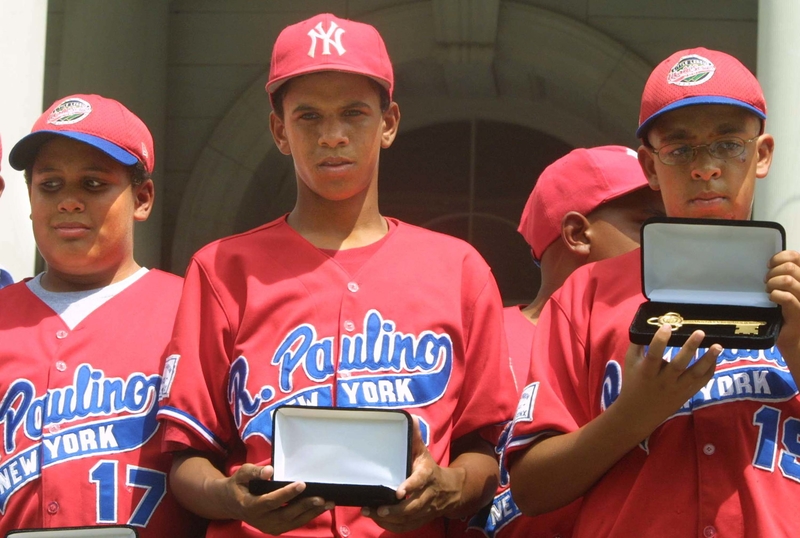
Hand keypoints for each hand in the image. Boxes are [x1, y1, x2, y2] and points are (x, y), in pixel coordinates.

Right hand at [226, 464, 332, 533]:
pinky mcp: (275, 529)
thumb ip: (254, 472)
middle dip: (304, 506)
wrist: (231, 503)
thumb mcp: (241, 474)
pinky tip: (321, 508)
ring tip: (328, 504)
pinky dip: (308, 516)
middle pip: (285, 515)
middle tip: (321, 498)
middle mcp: (260, 520)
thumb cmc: (239, 485)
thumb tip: (270, 471)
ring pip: (292, 522)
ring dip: (311, 514)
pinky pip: (293, 524)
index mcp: (250, 506)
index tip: (302, 484)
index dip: (286, 494)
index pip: (270, 501)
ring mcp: (268, 527)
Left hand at [361, 418, 463, 532]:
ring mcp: (425, 509)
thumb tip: (411, 418)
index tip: (398, 492)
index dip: (410, 487)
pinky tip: (379, 521)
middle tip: (377, 509)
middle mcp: (428, 494)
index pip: (420, 481)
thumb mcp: (423, 452)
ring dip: (390, 519)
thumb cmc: (430, 468)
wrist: (451, 490)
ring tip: (371, 513)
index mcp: (428, 475)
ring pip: (409, 518)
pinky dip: (393, 527)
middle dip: (395, 510)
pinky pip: (407, 527)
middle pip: (413, 506)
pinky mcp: (421, 519)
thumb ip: (415, 438)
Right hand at [614, 324, 719, 440]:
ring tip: (718, 345)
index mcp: (647, 372)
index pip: (654, 355)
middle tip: (700, 332)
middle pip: (679, 364)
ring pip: (695, 374)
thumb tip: (648, 324)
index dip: (660, 340)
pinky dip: (710, 369)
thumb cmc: (633, 383)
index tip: (667, 326)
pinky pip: (702, 382)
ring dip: (708, 359)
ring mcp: (677, 389)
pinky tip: (714, 358)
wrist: (637, 414)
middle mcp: (663, 381)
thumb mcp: (630, 363)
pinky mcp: (687, 394)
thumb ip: (638, 344)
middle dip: (690, 347)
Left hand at [766, 250, 799, 364]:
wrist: (793, 338)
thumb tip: (769, 264)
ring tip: (768, 290)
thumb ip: (783, 275)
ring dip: (773, 283)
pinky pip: (786, 297)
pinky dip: (775, 295)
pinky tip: (771, 298)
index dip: (781, 257)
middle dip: (773, 272)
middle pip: (791, 267)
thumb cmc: (785, 312)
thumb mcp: (785, 289)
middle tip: (766, 282)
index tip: (769, 265)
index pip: (798, 257)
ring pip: (788, 280)